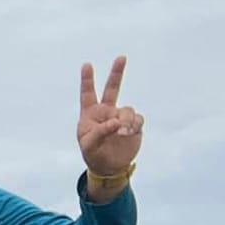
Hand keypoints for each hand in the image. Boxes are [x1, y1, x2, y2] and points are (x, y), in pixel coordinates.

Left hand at [77, 57, 143, 176]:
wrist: (110, 166)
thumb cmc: (93, 153)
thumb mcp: (89, 145)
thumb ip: (100, 131)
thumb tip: (116, 121)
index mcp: (90, 114)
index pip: (88, 94)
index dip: (87, 80)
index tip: (87, 65)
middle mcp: (106, 111)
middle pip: (112, 88)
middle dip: (117, 73)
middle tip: (121, 58)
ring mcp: (120, 116)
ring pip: (127, 110)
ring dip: (126, 120)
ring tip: (121, 133)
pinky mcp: (133, 124)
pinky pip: (137, 118)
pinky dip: (134, 125)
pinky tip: (129, 133)